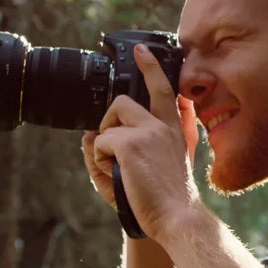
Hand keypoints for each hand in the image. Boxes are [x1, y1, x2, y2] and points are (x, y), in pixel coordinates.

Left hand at [82, 45, 202, 239]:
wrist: (178, 218)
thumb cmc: (168, 200)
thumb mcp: (160, 171)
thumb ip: (134, 146)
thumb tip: (89, 134)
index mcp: (175, 131)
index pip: (164, 90)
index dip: (151, 67)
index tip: (141, 49)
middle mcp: (163, 125)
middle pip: (123, 102)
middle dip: (109, 122)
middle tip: (112, 149)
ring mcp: (148, 131)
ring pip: (108, 122)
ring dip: (103, 144)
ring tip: (117, 169)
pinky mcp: (131, 144)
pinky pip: (99, 143)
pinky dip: (99, 160)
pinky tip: (115, 175)